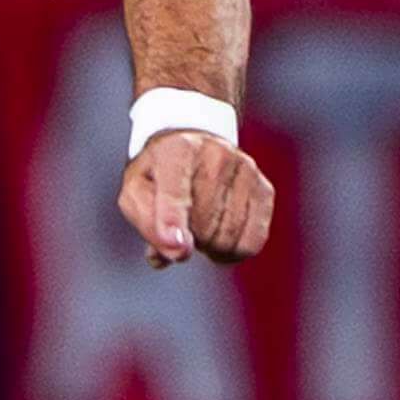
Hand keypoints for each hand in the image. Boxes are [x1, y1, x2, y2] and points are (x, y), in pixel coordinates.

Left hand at [119, 128, 273, 268]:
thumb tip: (177, 253)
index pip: (175, 193)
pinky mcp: (264, 189)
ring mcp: (245, 170)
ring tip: (198, 225)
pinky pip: (252, 243)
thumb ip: (147, 222)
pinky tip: (219, 236)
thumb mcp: (136, 191)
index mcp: (175, 151)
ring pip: (227, 239)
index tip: (179, 247)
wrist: (193, 146)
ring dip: (208, 246)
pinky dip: (232, 252)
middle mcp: (215, 154)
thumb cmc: (159, 175)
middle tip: (179, 225)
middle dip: (187, 239)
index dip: (173, 222)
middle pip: (203, 227)